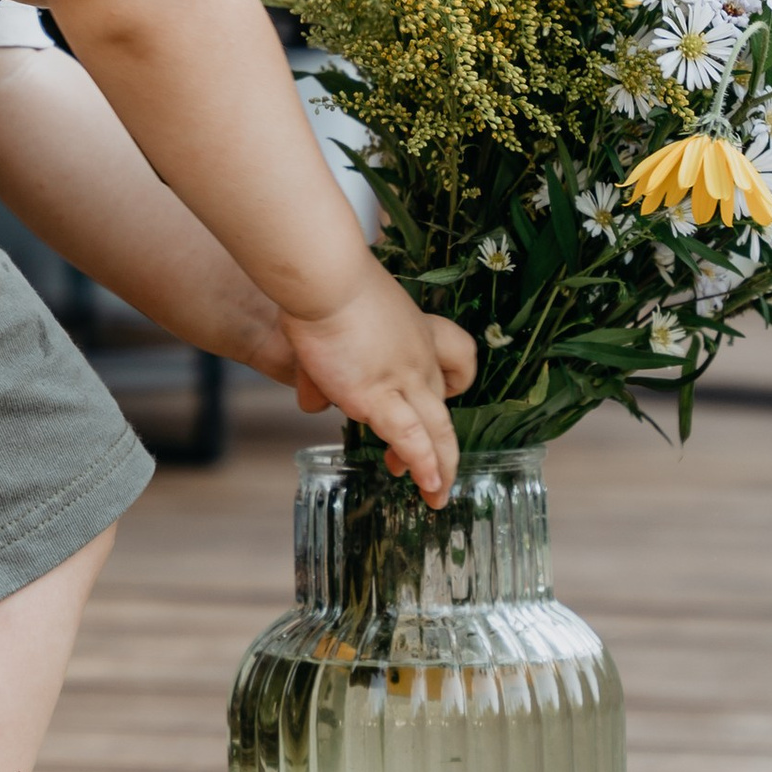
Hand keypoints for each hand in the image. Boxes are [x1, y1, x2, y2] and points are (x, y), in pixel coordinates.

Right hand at [279, 258, 474, 504]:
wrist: (323, 277)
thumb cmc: (321, 285)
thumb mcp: (328, 325)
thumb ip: (322, 368)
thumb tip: (314, 403)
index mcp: (414, 328)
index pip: (457, 353)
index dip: (456, 379)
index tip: (445, 396)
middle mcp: (418, 355)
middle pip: (444, 404)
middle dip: (442, 442)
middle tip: (439, 469)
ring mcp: (403, 377)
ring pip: (437, 429)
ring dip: (440, 465)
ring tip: (438, 493)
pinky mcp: (379, 395)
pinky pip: (412, 439)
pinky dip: (424, 465)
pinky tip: (429, 485)